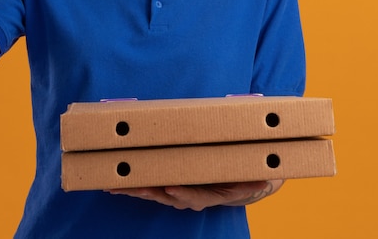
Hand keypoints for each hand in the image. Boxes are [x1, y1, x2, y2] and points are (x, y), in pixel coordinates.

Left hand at [105, 180, 283, 210]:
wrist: (232, 188)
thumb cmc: (238, 181)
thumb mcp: (249, 182)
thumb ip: (254, 182)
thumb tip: (264, 181)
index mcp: (206, 195)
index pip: (193, 195)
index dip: (182, 193)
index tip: (171, 190)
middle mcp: (188, 197)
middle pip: (165, 196)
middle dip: (147, 191)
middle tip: (131, 188)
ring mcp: (175, 193)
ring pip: (152, 192)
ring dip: (133, 189)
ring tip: (114, 185)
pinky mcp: (166, 186)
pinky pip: (147, 186)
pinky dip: (131, 185)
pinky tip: (113, 183)